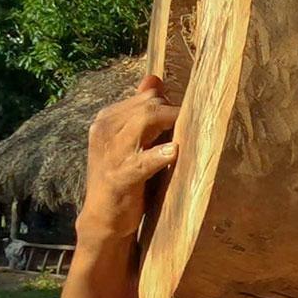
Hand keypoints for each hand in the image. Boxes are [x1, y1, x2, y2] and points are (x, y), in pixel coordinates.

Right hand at [79, 75, 180, 236]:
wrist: (104, 218)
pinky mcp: (119, 177)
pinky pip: (142, 161)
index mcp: (107, 119)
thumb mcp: (131, 140)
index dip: (170, 106)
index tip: (188, 119)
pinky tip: (174, 152)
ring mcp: (111, 153)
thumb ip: (142, 111)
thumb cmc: (125, 176)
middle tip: (193, 127)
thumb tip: (154, 79)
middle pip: (148, 106)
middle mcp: (105, 130)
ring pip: (144, 121)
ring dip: (171, 123)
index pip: (145, 98)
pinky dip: (158, 155)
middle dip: (173, 113)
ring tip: (190, 132)